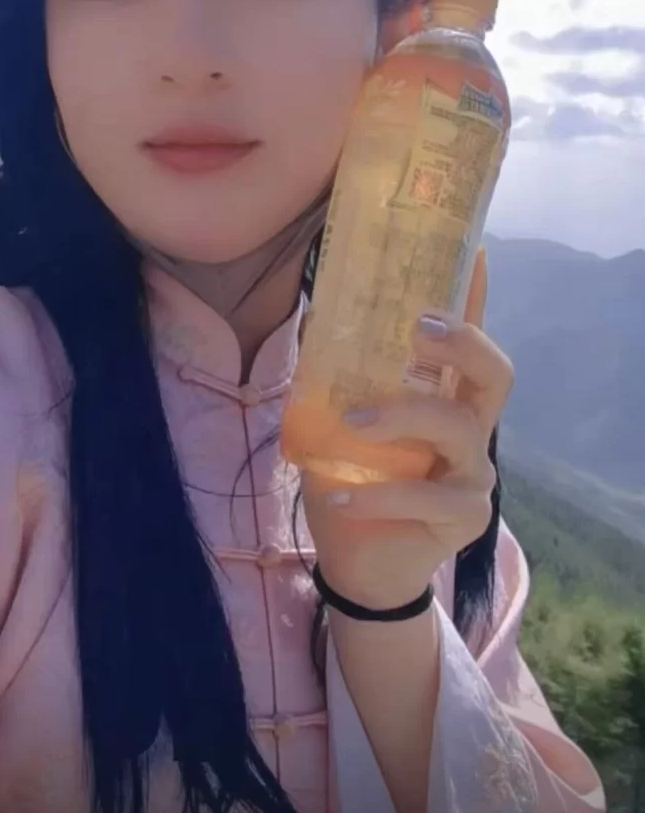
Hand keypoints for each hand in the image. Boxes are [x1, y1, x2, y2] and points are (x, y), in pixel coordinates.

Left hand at [301, 249, 513, 609]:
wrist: (356, 561)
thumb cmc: (352, 476)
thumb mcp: (334, 418)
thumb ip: (335, 372)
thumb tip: (318, 310)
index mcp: (442, 395)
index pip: (469, 337)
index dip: (476, 296)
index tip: (474, 251)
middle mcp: (468, 426)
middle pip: (494, 373)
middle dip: (463, 343)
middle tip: (417, 328)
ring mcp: (472, 473)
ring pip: (461, 429)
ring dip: (404, 416)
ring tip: (352, 420)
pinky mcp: (464, 518)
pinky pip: (429, 498)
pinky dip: (380, 493)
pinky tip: (339, 491)